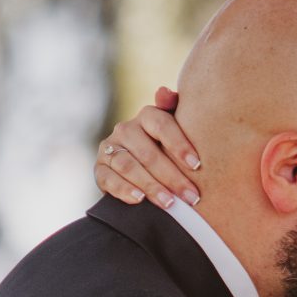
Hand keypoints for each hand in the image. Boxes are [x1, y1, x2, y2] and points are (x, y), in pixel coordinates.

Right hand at [94, 87, 203, 212]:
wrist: (142, 168)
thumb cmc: (168, 148)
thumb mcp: (176, 130)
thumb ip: (173, 110)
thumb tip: (165, 92)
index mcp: (147, 116)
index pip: (161, 125)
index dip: (179, 144)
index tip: (197, 165)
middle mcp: (125, 130)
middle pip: (148, 152)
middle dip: (172, 176)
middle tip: (191, 196)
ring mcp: (110, 149)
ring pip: (129, 167)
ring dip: (150, 186)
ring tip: (169, 203)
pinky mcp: (100, 169)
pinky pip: (109, 179)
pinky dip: (124, 190)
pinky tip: (139, 200)